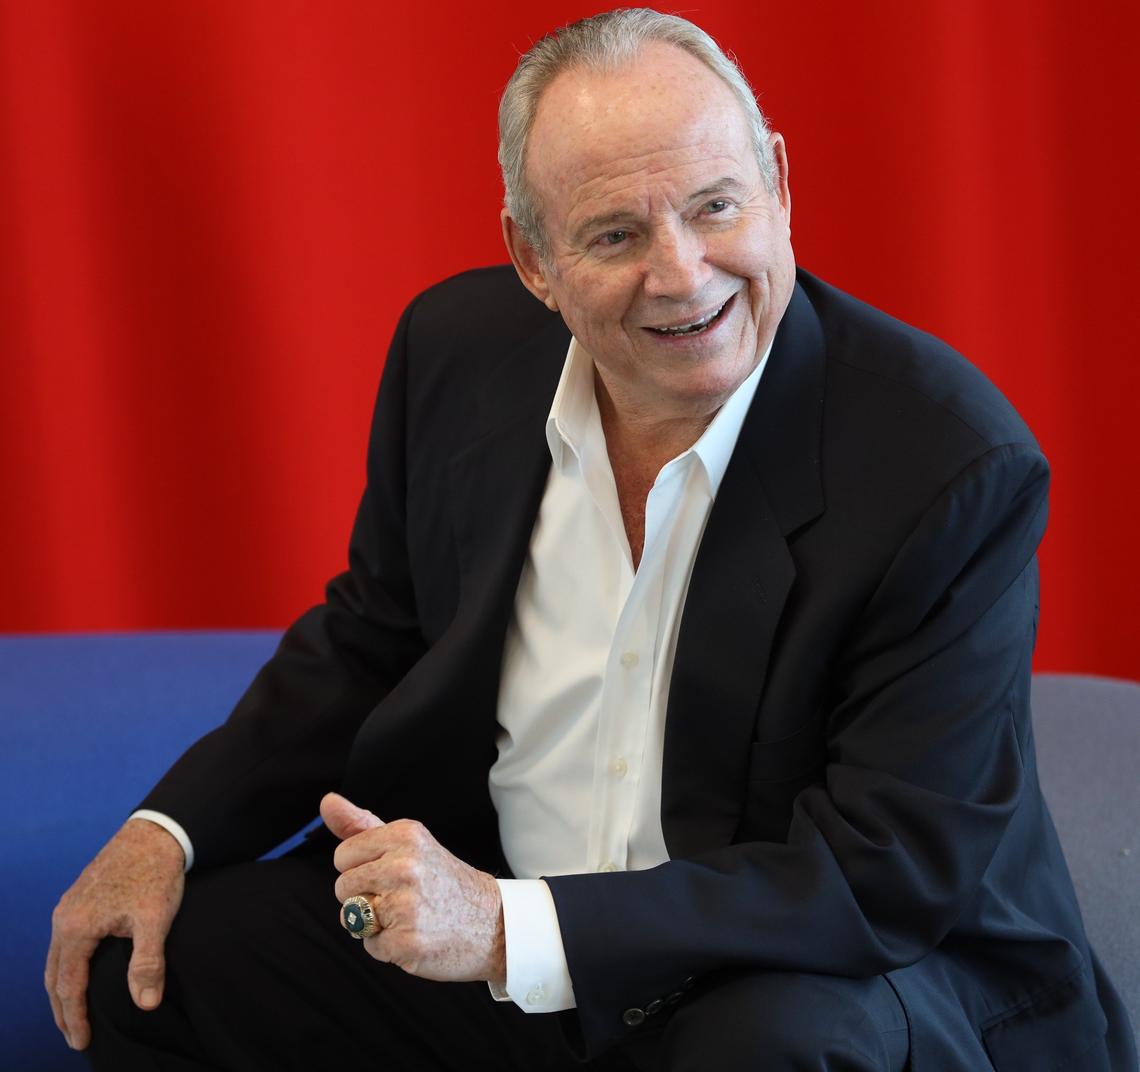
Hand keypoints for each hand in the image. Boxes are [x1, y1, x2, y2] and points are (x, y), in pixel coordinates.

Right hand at [45, 819, 185, 1049]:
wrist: (156, 831)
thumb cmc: (156, 873)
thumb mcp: (156, 919)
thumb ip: (148, 963)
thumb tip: (146, 1004)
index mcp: (76, 928)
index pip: (68, 987)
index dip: (75, 1018)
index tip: (83, 1043)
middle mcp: (63, 918)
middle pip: (55, 976)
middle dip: (62, 1010)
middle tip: (75, 1037)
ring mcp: (69, 906)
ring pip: (57, 959)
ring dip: (62, 988)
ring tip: (74, 1012)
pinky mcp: (79, 898)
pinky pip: (64, 942)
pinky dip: (67, 966)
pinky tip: (80, 972)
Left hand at [320, 792, 504, 985]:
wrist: (493, 923)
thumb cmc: (443, 880)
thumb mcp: (408, 842)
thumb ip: (361, 823)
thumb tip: (327, 802)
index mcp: (405, 835)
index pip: (343, 855)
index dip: (362, 868)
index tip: (391, 872)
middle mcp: (404, 866)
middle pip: (342, 887)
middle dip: (365, 896)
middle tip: (402, 896)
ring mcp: (406, 905)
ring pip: (351, 917)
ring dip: (373, 923)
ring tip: (408, 916)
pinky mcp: (406, 942)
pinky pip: (369, 945)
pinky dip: (388, 947)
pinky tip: (416, 935)